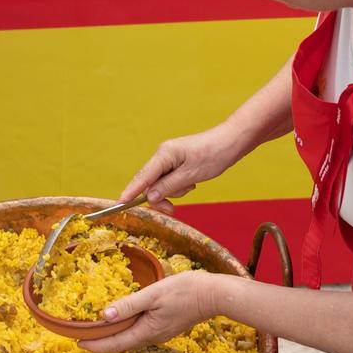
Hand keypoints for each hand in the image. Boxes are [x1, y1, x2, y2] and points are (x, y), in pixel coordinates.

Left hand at [75, 271, 216, 352]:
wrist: (214, 294)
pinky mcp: (167, 326)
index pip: (116, 344)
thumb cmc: (185, 291)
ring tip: (99, 331)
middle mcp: (153, 336)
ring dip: (115, 337)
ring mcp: (161, 333)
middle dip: (102, 343)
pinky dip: (128, 330)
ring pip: (132, 339)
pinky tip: (124, 321)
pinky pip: (142, 332)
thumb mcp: (153, 295)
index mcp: (147, 331)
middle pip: (122, 344)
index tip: (79, 344)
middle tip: (84, 338)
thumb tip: (104, 316)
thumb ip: (129, 305)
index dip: (96, 345)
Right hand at [119, 123, 250, 208]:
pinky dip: (180, 186)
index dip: (131, 191)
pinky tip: (193, 182)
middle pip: (151, 183)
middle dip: (161, 197)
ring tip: (192, 185)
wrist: (232, 142)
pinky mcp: (179, 162)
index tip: (119, 203)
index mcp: (164, 154)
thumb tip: (149, 197)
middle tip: (172, 210)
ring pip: (163, 183)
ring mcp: (171, 158)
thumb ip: (168, 187)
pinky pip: (172, 180)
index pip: (142, 176)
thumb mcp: (191, 175)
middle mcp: (164, 155)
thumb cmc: (214, 155)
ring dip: (175, 191)